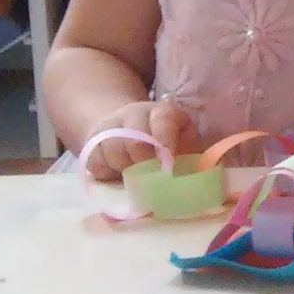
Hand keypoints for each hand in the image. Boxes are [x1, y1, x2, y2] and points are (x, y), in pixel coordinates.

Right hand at [83, 99, 199, 179]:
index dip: (165, 141)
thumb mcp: (186, 146)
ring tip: (134, 178)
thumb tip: (202, 179)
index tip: (168, 166)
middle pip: (134, 139)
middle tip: (152, 179)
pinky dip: (106, 173)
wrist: (130, 134)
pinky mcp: (92, 141)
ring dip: (125, 170)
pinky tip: (116, 175)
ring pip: (113, 151)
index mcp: (163, 113)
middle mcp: (134, 114)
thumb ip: (193, 160)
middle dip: (144, 164)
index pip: (163, 120)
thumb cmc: (168, 147)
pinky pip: (95, 161)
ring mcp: (111, 126)